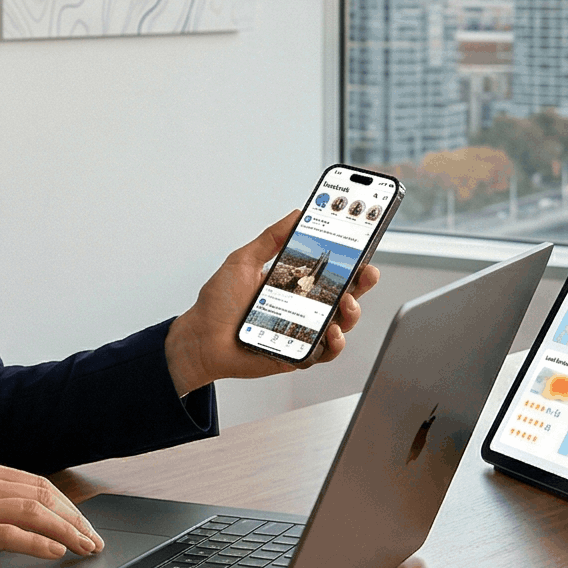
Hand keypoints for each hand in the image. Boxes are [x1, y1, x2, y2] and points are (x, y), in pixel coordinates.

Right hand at [0, 459, 103, 567]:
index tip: (83, 524)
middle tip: (93, 540)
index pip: (36, 483)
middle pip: (43, 494)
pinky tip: (55, 552)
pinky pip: (11, 533)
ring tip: (85, 548)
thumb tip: (18, 522)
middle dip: (75, 518)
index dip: (66, 505)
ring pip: (34, 511)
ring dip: (66, 531)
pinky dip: (39, 542)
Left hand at [163, 213, 382, 394]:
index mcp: (293, 282)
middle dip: (362, 281)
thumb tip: (296, 214)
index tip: (363, 243)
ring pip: (342, 322)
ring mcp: (303, 330)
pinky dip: (335, 342)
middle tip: (366, 271)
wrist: (201, 339)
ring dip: (352, 311)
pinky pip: (327, 351)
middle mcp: (302, 305)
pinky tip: (330, 331)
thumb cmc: (218, 304)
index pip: (329, 268)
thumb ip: (271, 239)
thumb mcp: (243, 261)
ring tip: (346, 302)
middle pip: (344, 293)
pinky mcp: (299, 353)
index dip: (350, 257)